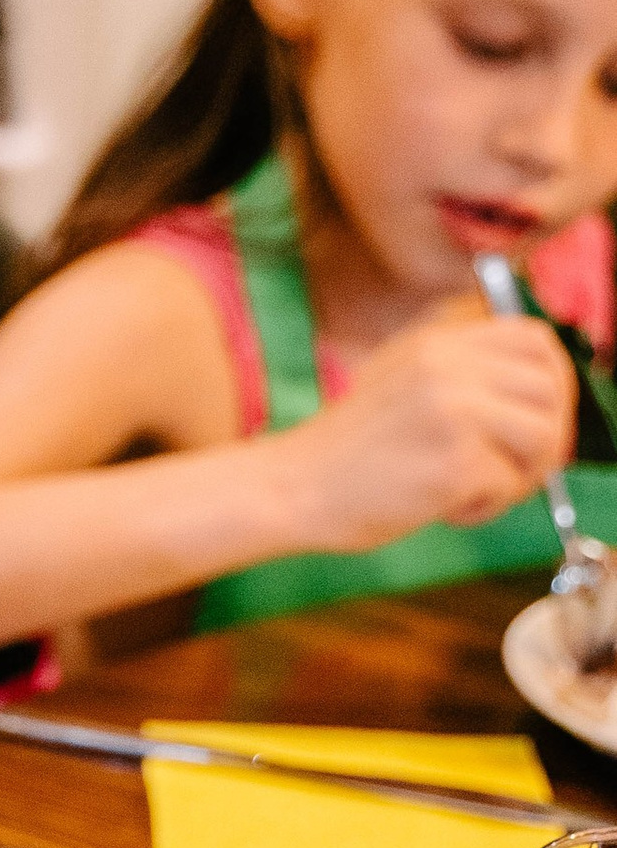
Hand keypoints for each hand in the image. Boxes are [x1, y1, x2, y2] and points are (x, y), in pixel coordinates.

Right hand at [279, 306, 574, 551]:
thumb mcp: (401, 379)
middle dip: (548, 436)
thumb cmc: (348, 451)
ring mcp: (453, 410)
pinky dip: (487, 506)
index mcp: (437, 342)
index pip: (534, 340)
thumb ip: (462, 372)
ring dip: (524, 473)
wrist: (294, 487)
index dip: (553, 380)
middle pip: (550, 389)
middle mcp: (448, 366)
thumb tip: (541, 395)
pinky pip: (509, 483)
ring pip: (543, 436)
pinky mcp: (454, 460)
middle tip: (519, 468)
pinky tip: (448, 507)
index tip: (539, 416)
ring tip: (482, 489)